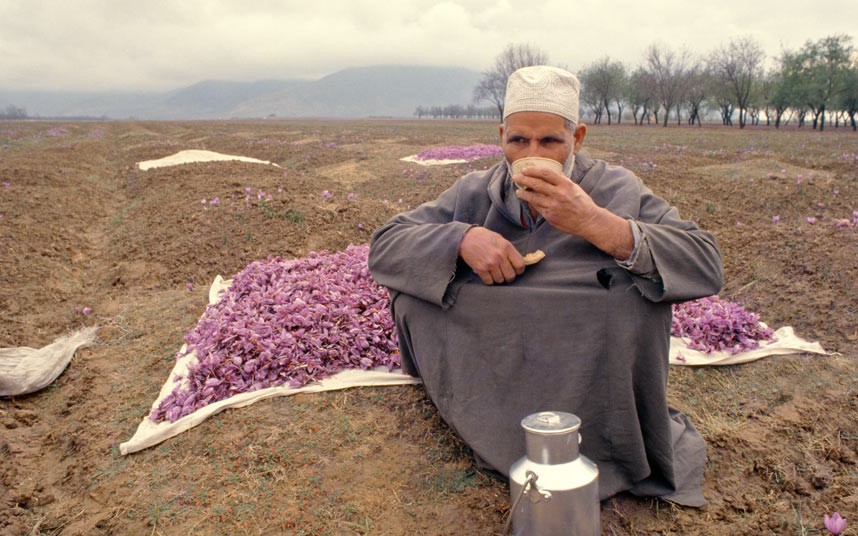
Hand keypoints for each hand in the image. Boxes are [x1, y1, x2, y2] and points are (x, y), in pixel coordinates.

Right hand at [458, 226, 525, 284]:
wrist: (466, 237)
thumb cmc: (484, 237)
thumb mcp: (500, 239)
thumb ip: (509, 251)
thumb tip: (516, 262)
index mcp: (507, 247)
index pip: (520, 265)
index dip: (519, 270)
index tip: (516, 270)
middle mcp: (500, 256)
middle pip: (511, 276)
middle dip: (509, 277)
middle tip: (505, 274)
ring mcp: (490, 263)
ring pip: (500, 280)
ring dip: (498, 278)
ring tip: (494, 273)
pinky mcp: (481, 269)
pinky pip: (489, 282)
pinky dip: (489, 280)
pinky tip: (487, 274)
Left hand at [514, 166, 633, 259]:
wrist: (587, 220)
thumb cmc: (581, 202)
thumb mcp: (574, 187)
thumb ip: (561, 180)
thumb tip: (548, 172)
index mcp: (565, 184)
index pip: (546, 173)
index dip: (533, 170)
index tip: (525, 169)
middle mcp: (559, 194)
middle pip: (536, 184)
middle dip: (523, 180)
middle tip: (516, 177)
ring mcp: (553, 206)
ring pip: (533, 197)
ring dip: (523, 193)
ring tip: (518, 191)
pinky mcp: (550, 216)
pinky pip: (537, 207)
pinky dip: (531, 203)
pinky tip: (528, 200)